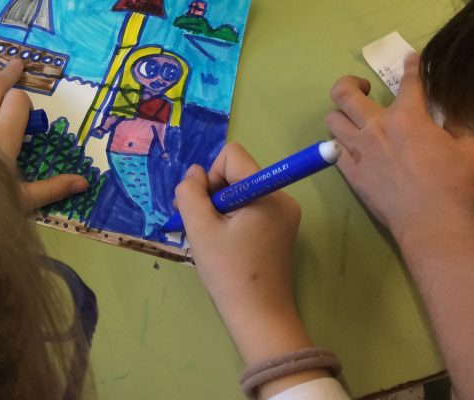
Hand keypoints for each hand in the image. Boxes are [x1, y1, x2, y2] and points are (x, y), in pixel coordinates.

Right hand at [175, 143, 322, 397]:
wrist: (259, 317)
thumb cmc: (229, 272)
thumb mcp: (200, 228)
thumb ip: (190, 192)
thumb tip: (194, 173)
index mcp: (267, 193)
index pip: (232, 156)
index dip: (211, 176)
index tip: (206, 207)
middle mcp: (281, 198)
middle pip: (237, 172)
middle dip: (214, 193)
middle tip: (202, 224)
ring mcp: (284, 214)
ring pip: (240, 190)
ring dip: (220, 207)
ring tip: (212, 237)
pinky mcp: (280, 228)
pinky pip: (249, 206)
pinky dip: (232, 218)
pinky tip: (225, 243)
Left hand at [327, 54, 473, 254]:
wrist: (433, 224)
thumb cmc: (456, 186)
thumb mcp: (470, 149)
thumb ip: (459, 126)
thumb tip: (454, 115)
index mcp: (408, 118)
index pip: (408, 82)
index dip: (411, 66)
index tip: (410, 58)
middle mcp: (376, 127)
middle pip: (344, 93)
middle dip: (350, 83)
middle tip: (363, 87)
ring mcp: (358, 150)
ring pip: (332, 119)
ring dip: (342, 115)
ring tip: (354, 118)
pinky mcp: (350, 172)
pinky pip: (333, 149)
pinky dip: (340, 144)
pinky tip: (352, 147)